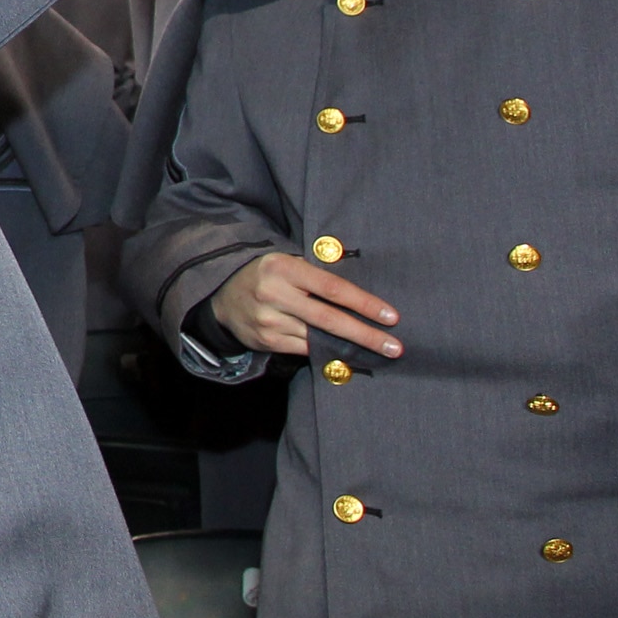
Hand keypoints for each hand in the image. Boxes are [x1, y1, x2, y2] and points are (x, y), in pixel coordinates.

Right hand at [211, 252, 401, 359]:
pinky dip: (326, 351)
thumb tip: (360, 297)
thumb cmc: (268, 275)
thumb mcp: (288, 264)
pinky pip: (305, 349)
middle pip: (329, 319)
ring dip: (351, 346)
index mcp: (283, 268)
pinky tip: (344, 353)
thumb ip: (317, 276)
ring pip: (319, 337)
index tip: (391, 316)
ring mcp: (268, 320)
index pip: (332, 288)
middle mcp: (273, 294)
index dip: (364, 303)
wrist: (222, 294)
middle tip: (395, 347)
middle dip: (366, 335)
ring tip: (378, 352)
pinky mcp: (266, 340)